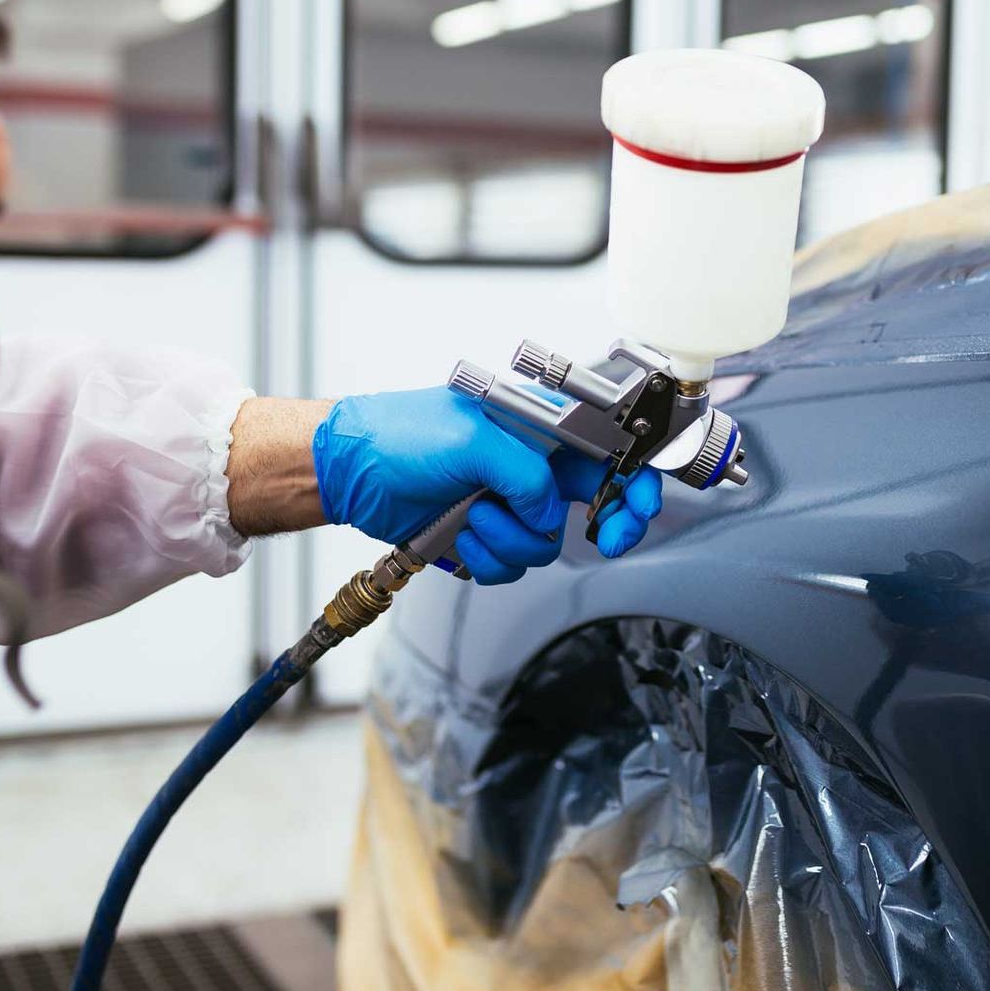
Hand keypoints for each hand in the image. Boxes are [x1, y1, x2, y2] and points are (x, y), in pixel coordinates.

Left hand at [311, 389, 661, 583]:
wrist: (349, 473)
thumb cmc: (400, 435)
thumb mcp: (474, 440)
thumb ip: (526, 475)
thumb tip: (546, 509)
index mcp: (541, 426)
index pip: (611, 449)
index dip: (638, 478)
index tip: (639, 505)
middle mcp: (533, 464)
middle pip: (599, 502)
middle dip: (606, 525)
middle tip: (606, 539)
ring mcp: (510, 502)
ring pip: (549, 542)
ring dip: (513, 540)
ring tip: (475, 515)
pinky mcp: (487, 535)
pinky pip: (514, 564)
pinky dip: (489, 559)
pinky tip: (463, 537)